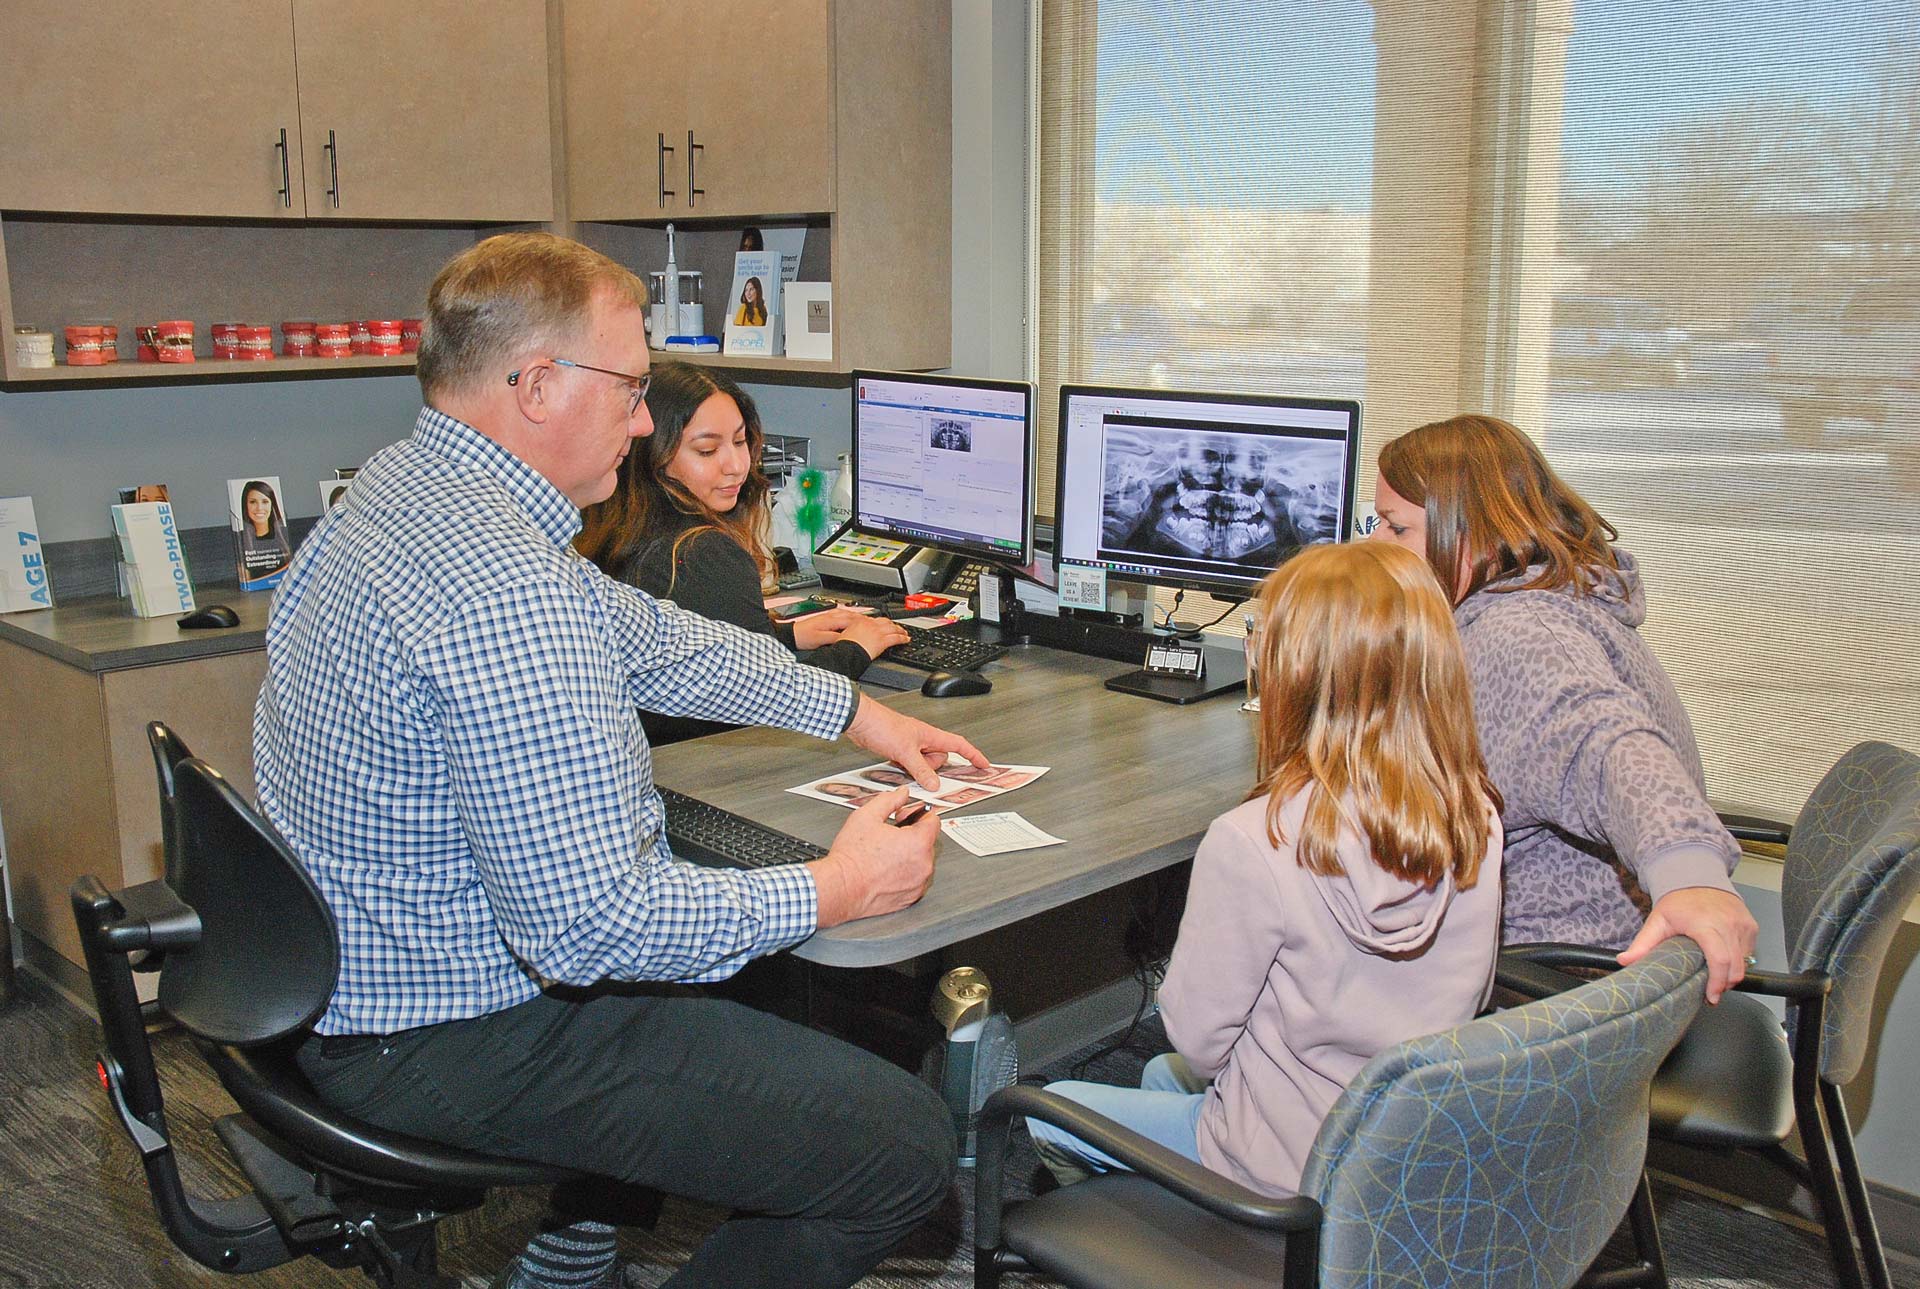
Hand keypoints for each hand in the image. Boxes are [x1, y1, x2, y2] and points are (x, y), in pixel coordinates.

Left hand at [790, 606, 868, 649]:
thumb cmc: (804, 636)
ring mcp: (829, 616)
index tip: (873, 625)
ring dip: (859, 617)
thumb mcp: (819, 640)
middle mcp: (831, 615)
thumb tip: (846, 639)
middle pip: (852, 615)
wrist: (792, 634)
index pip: (852, 620)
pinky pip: (843, 615)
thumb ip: (834, 638)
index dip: (864, 623)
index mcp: (831, 620)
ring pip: (848, 614)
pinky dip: (851, 617)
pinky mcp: (827, 618)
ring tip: (868, 620)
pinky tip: (853, 620)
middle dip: (864, 619)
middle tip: (876, 622)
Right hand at [808, 786, 940, 926]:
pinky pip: (915, 880)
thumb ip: (889, 800)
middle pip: (928, 841)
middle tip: (890, 833)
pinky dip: (905, 873)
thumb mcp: (867, 816)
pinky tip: (885, 869)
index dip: (918, 814)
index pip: (934, 821)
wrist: (840, 888)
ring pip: (922, 861)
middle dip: (913, 834)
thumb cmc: (852, 858)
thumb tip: (902, 795)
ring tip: (885, 853)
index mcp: (918, 843)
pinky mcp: (910, 898)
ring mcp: (918, 884)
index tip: (905, 816)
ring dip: (910, 855)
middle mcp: (924, 865)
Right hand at [835, 614, 910, 659]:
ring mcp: (878, 632)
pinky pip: (896, 638)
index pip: (873, 619)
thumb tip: (850, 633)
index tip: (881, 624)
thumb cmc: (844, 646)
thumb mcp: (844, 634)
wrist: (847, 653)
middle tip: (895, 626)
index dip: (879, 622)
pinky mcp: (883, 641)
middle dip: (891, 624)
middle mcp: (871, 625)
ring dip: (900, 630)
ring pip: (893, 628)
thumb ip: (850, 631)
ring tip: (904, 632)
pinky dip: (902, 638)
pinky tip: (906, 639)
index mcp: (860, 621)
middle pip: (885, 621)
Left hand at [843, 692, 988, 788]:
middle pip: (940, 759)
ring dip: (916, 769)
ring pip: (924, 764)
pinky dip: (906, 768)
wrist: (860, 721)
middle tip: (916, 765)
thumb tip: (934, 783)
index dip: (973, 755)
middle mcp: (923, 739)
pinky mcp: (900, 750)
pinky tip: (895, 764)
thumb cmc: (882, 726)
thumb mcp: (905, 752)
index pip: (959, 745)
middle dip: (932, 767)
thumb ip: (921, 770)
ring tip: (901, 762)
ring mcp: (911, 745)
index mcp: (930, 735)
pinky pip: (911, 765)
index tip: (983, 765)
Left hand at [1617, 886, 1758, 1003]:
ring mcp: (1743, 925)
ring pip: (1744, 963)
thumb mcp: (1657, 920)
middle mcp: (1728, 924)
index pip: (1720, 959)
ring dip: (1731, 975)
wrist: (1698, 877)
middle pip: (1735, 967)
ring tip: (1715, 977)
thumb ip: (1642, 944)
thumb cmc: (1679, 901)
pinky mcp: (1751, 927)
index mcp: (1705, 924)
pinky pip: (1748, 953)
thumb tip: (1624, 961)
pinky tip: (1723, 960)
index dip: (1717, 982)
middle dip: (1724, 985)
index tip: (1711, 997)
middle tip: (1710, 992)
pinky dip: (1738, 961)